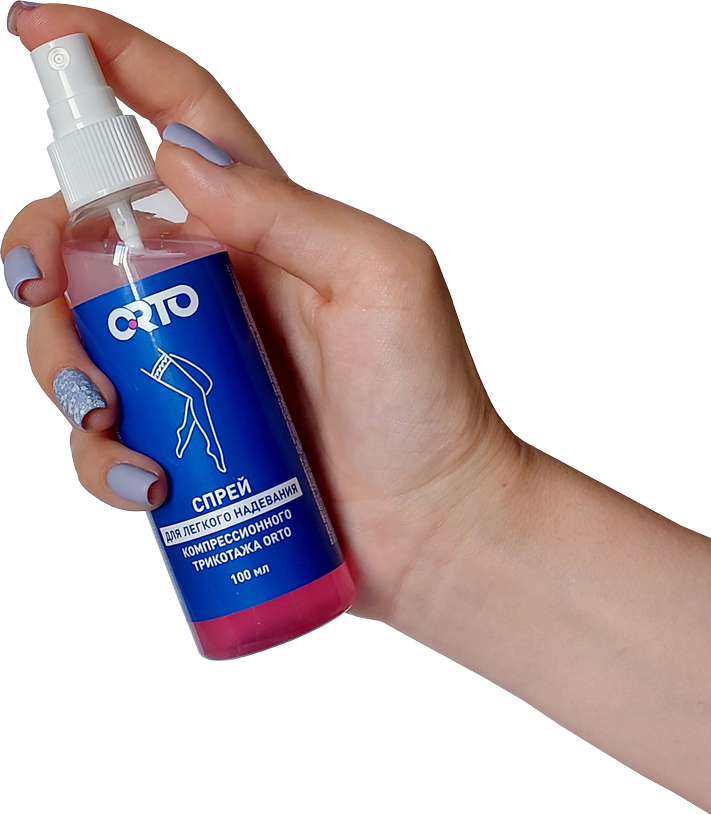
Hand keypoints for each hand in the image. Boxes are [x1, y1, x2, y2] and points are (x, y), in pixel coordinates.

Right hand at [2, 3, 524, 621]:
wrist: (433, 518)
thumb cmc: (426, 400)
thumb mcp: (381, 280)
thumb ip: (287, 211)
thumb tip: (176, 153)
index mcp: (265, 226)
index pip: (177, 113)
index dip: (107, 61)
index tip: (34, 29)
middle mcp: (216, 286)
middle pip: (87, 236)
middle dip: (40, 253)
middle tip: (41, 292)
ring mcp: (193, 363)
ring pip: (78, 339)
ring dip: (64, 374)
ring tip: (112, 424)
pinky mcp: (184, 435)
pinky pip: (106, 433)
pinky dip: (100, 458)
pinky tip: (146, 482)